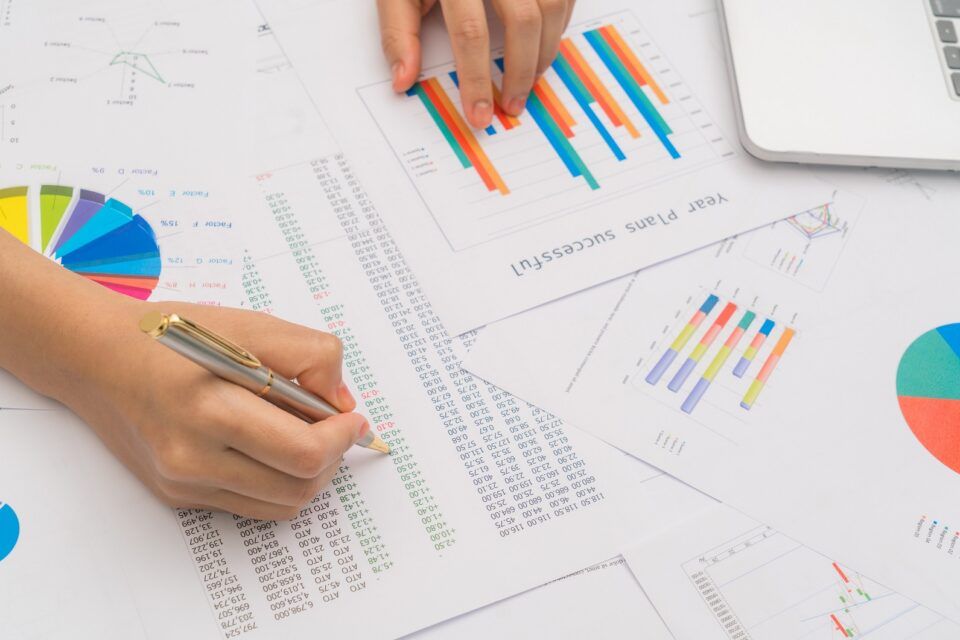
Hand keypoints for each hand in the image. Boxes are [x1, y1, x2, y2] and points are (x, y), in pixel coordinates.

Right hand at [73, 301, 370, 519]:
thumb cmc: (171, 335)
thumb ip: (309, 356)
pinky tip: (271, 446)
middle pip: (299, 487)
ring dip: (309, 475)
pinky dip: (277, 481)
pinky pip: (252, 505)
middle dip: (332, 458)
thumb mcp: (249, 325)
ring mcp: (184, 484)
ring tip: (306, 435)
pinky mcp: (179, 497)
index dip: (342, 438)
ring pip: (280, 505)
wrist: (96, 359)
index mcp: (210, 409)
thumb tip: (341, 403)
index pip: (304, 452)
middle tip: (335, 427)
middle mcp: (193, 458)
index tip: (353, 419)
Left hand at [378, 0, 575, 128]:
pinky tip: (541, 45)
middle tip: (512, 105)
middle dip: (520, 72)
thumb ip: (398, 31)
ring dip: (544, 52)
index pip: (470, 33)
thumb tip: (402, 81)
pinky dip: (557, 24)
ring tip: (528, 80)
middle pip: (523, 22)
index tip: (479, 115)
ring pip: (551, 6)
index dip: (476, 80)